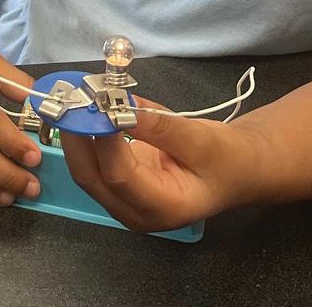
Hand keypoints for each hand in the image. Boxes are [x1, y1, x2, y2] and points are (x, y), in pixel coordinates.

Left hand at [59, 98, 265, 231]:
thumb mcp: (201, 140)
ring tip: (73, 99)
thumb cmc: (228, 159)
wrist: (239, 169)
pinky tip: (85, 110)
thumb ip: (159, 126)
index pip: (120, 176)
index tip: (98, 104)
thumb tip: (120, 106)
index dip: (104, 140)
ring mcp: (124, 201)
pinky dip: (86, 136)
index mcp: (163, 209)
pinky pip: (93, 162)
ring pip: (86, 170)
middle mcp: (136, 213)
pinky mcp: (119, 186)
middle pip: (92, 178)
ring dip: (77, 134)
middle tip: (71, 99)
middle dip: (77, 137)